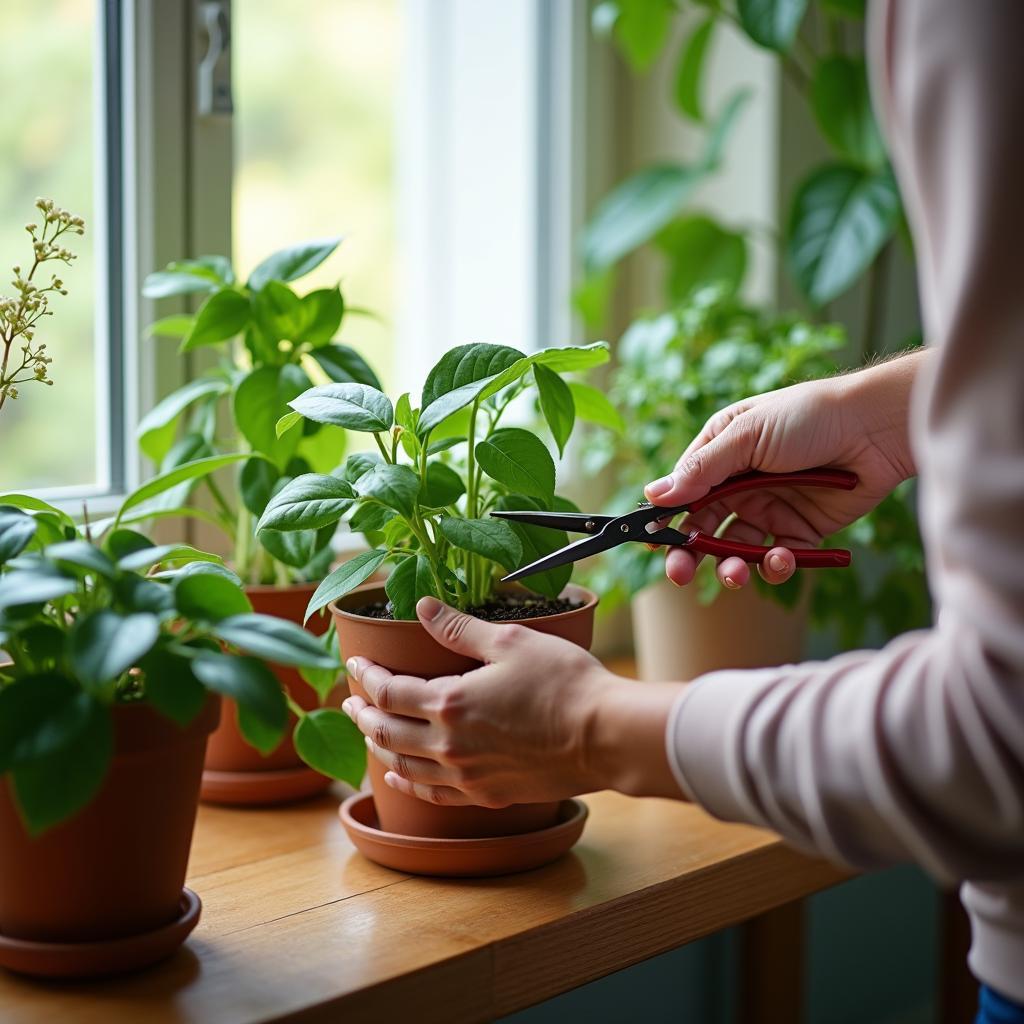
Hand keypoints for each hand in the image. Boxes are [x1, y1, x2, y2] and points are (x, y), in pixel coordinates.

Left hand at [342, 597, 683, 806]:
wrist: (605, 736)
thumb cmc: (564, 683)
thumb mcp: (510, 642)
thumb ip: (459, 628)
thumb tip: (421, 607)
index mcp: (449, 703)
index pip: (389, 691)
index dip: (366, 676)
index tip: (355, 664)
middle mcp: (449, 745)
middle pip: (386, 732)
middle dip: (363, 713)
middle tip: (351, 700)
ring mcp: (467, 775)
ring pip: (404, 767)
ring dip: (379, 748)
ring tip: (370, 733)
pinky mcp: (488, 794)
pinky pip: (434, 793)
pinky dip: (409, 783)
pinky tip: (402, 776)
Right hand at [643, 352, 925, 589]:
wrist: (877, 427)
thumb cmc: (809, 416)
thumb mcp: (748, 436)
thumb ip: (702, 470)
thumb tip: (654, 495)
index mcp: (720, 452)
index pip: (682, 492)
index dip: (667, 519)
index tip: (654, 542)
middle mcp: (740, 482)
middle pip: (703, 527)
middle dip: (689, 554)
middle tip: (680, 575)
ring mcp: (770, 507)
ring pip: (736, 549)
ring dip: (730, 566)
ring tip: (735, 573)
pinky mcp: (801, 530)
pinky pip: (777, 558)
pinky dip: (774, 565)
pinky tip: (781, 559)